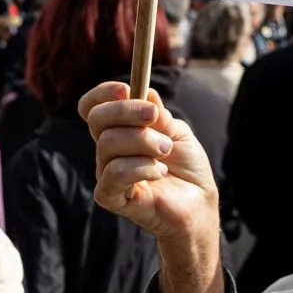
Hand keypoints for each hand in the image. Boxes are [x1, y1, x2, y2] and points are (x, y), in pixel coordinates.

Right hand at [81, 81, 223, 292]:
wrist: (198, 205)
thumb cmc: (187, 169)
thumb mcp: (177, 132)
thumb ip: (158, 114)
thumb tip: (144, 92)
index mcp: (120, 130)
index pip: (93, 107)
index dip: (103, 94)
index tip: (127, 87)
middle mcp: (108, 150)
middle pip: (97, 119)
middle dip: (127, 111)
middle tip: (155, 116)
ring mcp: (106, 173)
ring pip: (108, 143)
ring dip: (144, 142)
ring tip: (165, 152)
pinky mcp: (110, 197)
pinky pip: (114, 173)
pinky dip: (141, 168)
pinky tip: (159, 173)